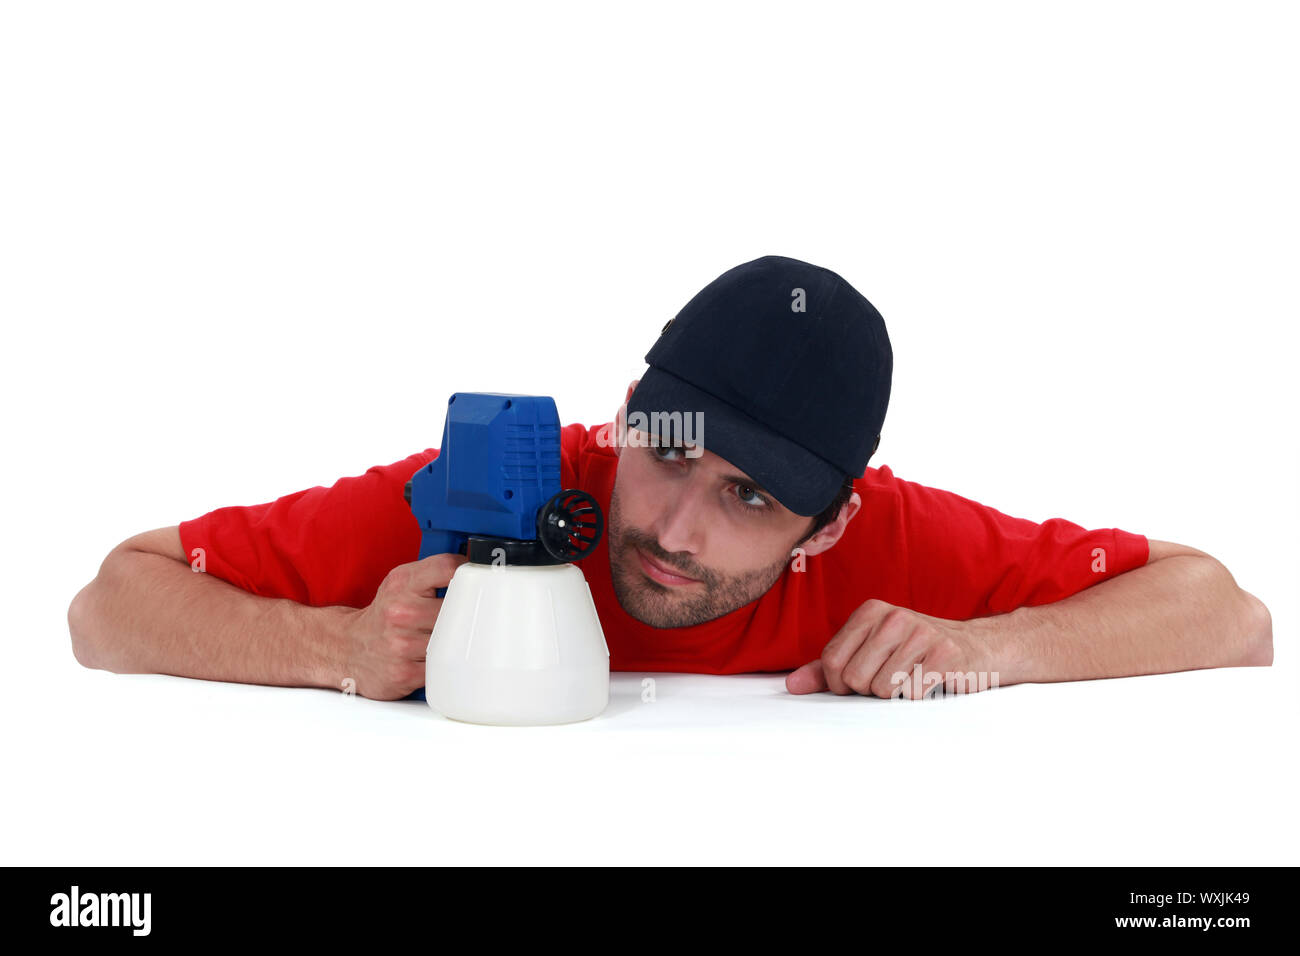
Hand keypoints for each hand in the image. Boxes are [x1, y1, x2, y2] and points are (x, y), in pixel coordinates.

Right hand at [341, 552, 468, 699]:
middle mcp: (400, 612)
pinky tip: (437, 657)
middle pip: (458, 608)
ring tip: (449, 637)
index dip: (470, 573)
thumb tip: (478, 566)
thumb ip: (436, 572)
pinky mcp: (405, 672)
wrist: (348, 648)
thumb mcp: (403, 583)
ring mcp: (401, 644)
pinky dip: (446, 662)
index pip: (447, 568)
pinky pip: (444, 666)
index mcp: (402, 583)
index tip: (479, 581)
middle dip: (467, 613)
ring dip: (458, 641)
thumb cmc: (385, 614)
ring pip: (454, 639)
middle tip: (472, 615)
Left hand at [786, 598, 996, 698]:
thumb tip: (791, 686)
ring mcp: (921, 633)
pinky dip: (917, 698)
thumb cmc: (914, 653)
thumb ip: (829, 668)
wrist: (977, 648)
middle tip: (892, 679)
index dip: (840, 685)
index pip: (831, 661)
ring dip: (895, 696)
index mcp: (870, 612)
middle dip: (869, 691)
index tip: (858, 684)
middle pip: (855, 678)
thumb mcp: (871, 652)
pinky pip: (911, 694)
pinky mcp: (946, 654)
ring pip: (882, 689)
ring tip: (912, 678)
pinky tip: (930, 681)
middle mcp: (893, 616)